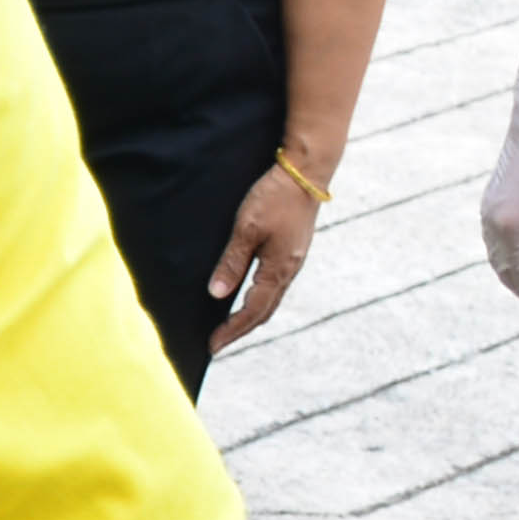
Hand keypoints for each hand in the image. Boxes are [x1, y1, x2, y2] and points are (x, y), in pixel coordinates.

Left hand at [209, 158, 326, 346]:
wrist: (306, 174)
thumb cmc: (275, 198)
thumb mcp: (247, 229)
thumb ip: (232, 262)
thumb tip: (217, 294)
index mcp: (278, 270)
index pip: (252, 311)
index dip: (231, 330)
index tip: (212, 346)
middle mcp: (289, 271)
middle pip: (264, 311)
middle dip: (241, 329)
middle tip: (218, 342)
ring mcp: (293, 261)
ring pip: (271, 299)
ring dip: (251, 315)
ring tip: (230, 325)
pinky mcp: (292, 251)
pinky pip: (275, 284)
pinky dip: (259, 298)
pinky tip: (248, 295)